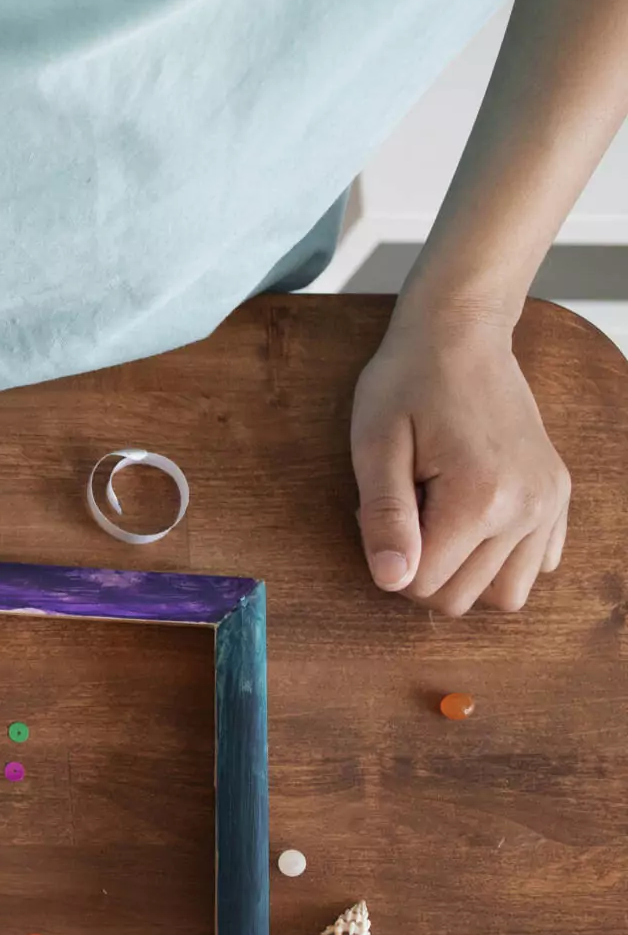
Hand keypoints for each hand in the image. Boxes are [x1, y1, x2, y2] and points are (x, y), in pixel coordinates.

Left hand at [350, 305, 567, 614]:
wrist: (461, 335)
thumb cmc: (406, 385)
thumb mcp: (375, 448)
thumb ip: (384, 518)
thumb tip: (392, 582)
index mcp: (480, 498)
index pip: (422, 586)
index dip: (390, 560)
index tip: (382, 510)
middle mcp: (527, 508)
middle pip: (462, 599)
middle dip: (422, 571)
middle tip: (410, 510)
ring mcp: (550, 503)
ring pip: (506, 594)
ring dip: (464, 575)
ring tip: (441, 520)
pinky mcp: (558, 496)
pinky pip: (537, 564)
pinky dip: (501, 560)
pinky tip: (474, 521)